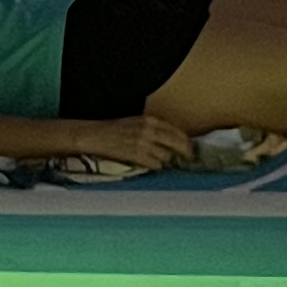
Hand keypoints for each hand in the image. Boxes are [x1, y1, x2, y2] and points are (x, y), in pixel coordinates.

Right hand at [55, 116, 193, 171]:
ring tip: (158, 160)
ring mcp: (143, 143)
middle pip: (177, 142)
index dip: (186, 141)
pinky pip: (155, 165)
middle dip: (185, 152)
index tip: (191, 148)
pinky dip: (154, 166)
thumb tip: (171, 139)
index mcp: (149, 119)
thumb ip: (153, 128)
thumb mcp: (136, 122)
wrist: (95, 135)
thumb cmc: (115, 129)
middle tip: (189, 158)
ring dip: (164, 160)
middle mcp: (148, 129)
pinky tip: (149, 163)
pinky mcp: (136, 155)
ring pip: (166, 156)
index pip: (176, 130)